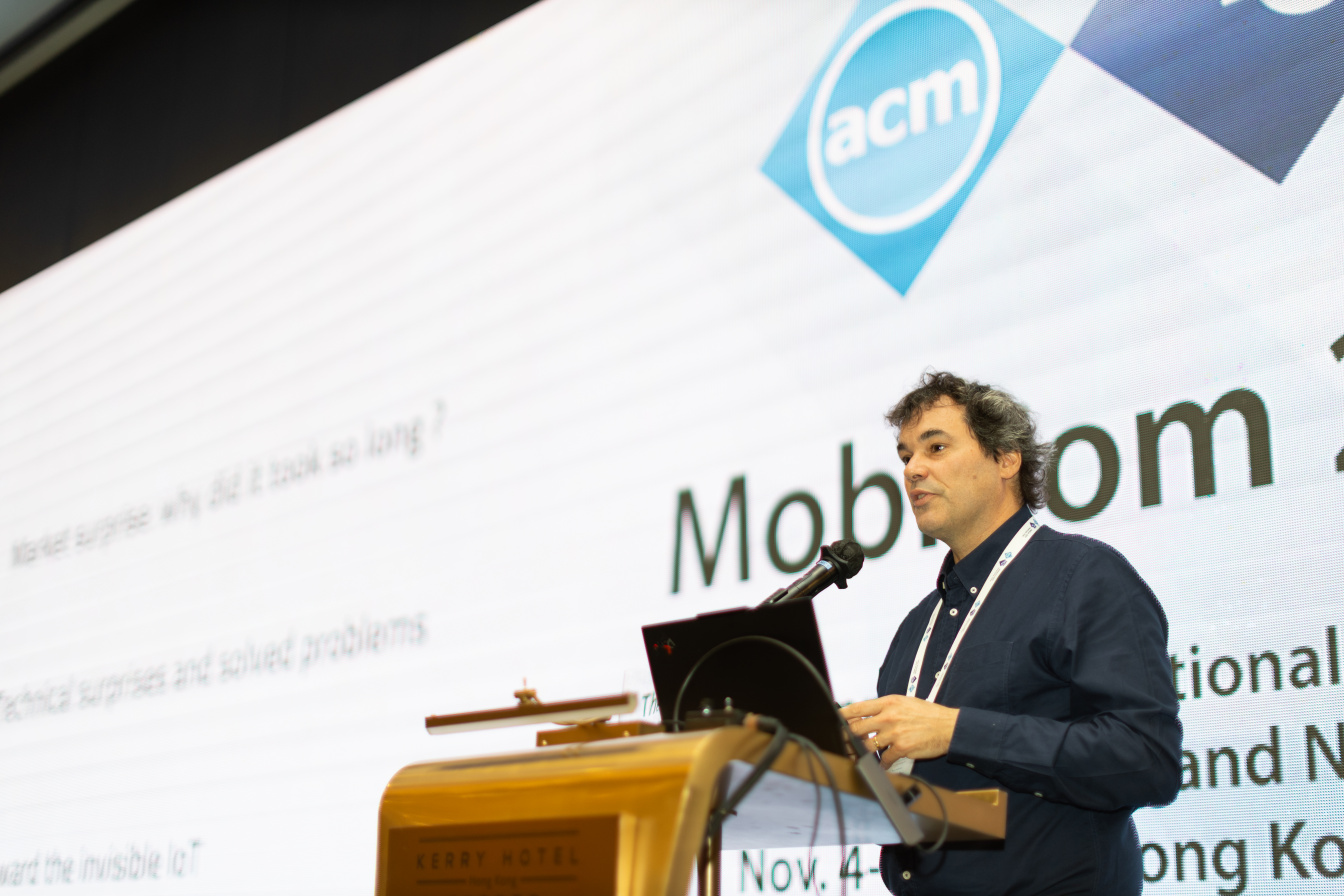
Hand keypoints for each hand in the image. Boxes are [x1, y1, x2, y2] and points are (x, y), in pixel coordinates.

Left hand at [839, 696, 959, 768]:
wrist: (949, 727)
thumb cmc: (927, 715)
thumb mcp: (904, 703)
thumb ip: (885, 708)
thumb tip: (866, 715)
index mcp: (888, 703)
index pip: (857, 708)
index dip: (842, 715)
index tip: (834, 720)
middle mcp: (888, 717)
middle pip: (856, 729)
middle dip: (847, 738)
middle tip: (844, 744)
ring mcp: (894, 733)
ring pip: (867, 746)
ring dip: (861, 754)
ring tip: (859, 758)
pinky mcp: (902, 748)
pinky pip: (883, 759)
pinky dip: (881, 764)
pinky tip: (882, 765)